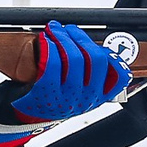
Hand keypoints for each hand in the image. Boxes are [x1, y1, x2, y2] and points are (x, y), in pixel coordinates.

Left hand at [0, 22, 130, 123]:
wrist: (27, 117)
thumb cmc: (53, 100)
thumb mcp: (79, 94)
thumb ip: (90, 75)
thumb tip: (90, 44)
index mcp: (98, 98)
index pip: (120, 76)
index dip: (113, 56)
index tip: (98, 44)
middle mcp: (87, 99)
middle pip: (96, 59)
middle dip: (81, 37)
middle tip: (69, 29)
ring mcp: (68, 98)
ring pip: (74, 58)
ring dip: (63, 37)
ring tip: (54, 30)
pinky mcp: (47, 94)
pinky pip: (52, 64)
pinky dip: (49, 47)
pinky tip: (45, 41)